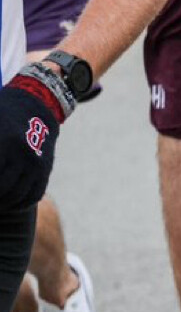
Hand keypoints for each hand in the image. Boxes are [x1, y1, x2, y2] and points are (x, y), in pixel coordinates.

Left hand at [0, 74, 63, 210]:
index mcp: (3, 142)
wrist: (35, 107)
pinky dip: (17, 204)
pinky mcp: (45, 170)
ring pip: (15, 196)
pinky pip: (31, 196)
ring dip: (0, 203)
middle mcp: (21, 154)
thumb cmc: (0, 115)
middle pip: (0, 188)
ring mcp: (35, 164)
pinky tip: (5, 203)